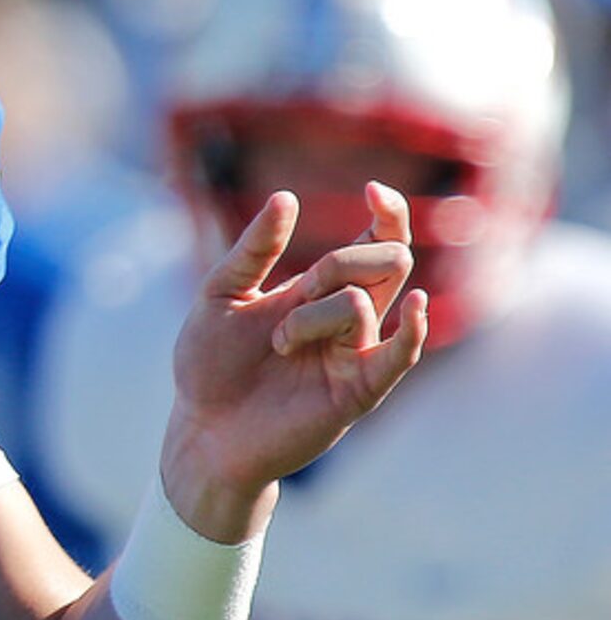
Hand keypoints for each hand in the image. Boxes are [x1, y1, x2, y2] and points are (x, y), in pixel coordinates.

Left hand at [161, 185, 427, 538]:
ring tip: (278, 344)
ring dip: (313, 316)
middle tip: (299, 290)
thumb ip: (253, 250)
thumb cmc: (209, 365)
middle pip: (387, 262)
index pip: (375, 242)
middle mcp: (348, 317)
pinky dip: (413, 332)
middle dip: (342, 262)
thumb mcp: (220, 295)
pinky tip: (416, 309)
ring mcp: (357, 353)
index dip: (387, 214)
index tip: (374, 190)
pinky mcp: (358, 391)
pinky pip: (399, 356)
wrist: (203, 430)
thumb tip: (285, 197)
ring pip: (365, 305)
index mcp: (319, 289)